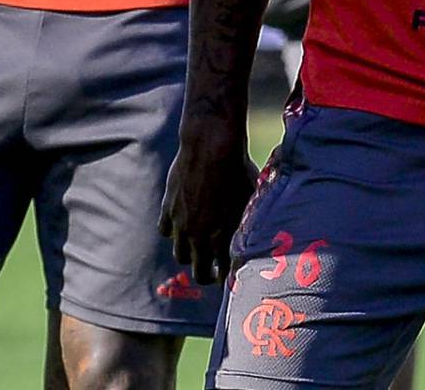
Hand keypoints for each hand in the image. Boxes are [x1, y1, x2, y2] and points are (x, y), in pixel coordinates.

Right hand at [159, 115, 258, 284]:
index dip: (229, 277)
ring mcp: (181, 225)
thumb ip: (250, 226)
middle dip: (208, 274)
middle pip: (200, 273)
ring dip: (190, 254)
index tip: (231, 274)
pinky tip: (183, 223)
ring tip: (197, 247)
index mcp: (224, 239)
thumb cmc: (239, 172)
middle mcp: (200, 238)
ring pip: (180, 255)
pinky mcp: (168, 209)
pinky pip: (165, 231)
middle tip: (214, 268)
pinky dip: (173, 231)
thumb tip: (259, 238)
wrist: (211, 148)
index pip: (225, 275)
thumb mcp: (252, 202)